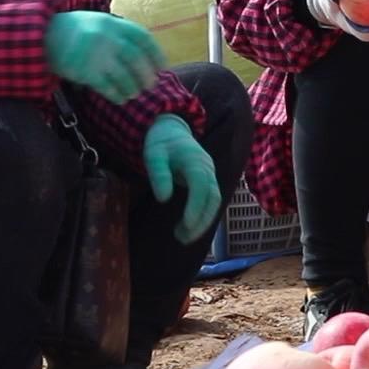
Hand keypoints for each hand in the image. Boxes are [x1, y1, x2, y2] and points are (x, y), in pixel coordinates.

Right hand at [44, 11, 168, 104]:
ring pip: (124, 76)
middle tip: (150, 85)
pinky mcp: (85, 71)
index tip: (162, 66)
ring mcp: (96, 55)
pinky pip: (107, 87)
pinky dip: (117, 95)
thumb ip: (118, 33)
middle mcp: (107, 37)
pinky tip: (120, 98)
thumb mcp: (98, 22)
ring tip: (134, 93)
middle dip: (146, 75)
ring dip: (132, 88)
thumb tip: (142, 53)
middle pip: (136, 59)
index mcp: (112, 23)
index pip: (143, 38)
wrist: (41, 36)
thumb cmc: (73, 30)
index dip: (156, 53)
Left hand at [142, 114, 220, 244]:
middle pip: (213, 198)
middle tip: (182, 238)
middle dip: (201, 221)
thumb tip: (164, 199)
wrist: (171, 129)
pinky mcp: (207, 181)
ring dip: (202, 222)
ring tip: (182, 237)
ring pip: (214, 202)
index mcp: (196, 161)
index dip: (196, 206)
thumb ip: (159, 174)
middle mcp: (208, 169)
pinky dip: (202, 216)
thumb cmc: (160, 142)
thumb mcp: (153, 155)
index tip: (186, 224)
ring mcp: (210, 175)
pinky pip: (211, 201)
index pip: (201, 186)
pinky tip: (188, 228)